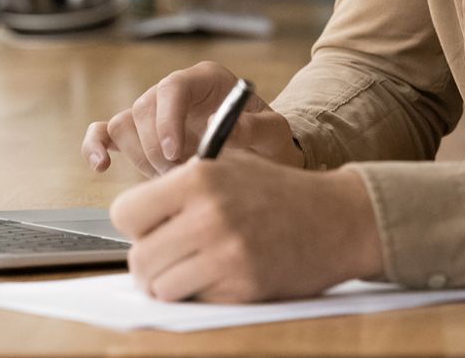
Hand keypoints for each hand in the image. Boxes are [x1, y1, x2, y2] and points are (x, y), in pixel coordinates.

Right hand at [82, 60, 303, 175]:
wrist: (259, 156)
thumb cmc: (267, 140)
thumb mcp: (274, 134)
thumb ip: (255, 128)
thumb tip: (220, 127)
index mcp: (206, 79)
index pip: (174, 87)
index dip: (168, 120)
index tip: (177, 154)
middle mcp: (174, 90)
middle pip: (144, 108)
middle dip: (158, 149)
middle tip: (181, 175)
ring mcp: (153, 111)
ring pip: (124, 124)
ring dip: (141, 156)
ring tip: (170, 176)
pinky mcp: (138, 134)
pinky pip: (105, 132)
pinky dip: (97, 145)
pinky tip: (101, 166)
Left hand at [110, 151, 384, 301]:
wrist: (339, 218)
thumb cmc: (280, 192)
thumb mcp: (230, 164)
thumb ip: (181, 182)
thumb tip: (134, 214)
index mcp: (198, 178)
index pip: (124, 213)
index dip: (137, 224)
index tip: (154, 227)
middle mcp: (207, 215)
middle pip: (138, 258)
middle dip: (152, 261)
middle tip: (173, 255)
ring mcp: (225, 255)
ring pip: (160, 286)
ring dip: (173, 282)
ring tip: (197, 267)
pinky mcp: (242, 287)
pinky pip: (195, 300)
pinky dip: (203, 294)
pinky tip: (226, 275)